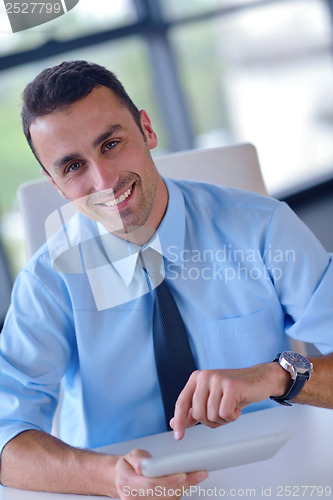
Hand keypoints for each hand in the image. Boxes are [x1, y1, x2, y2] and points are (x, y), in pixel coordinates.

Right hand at [114, 448, 207, 498]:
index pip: (151, 485)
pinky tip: (189, 482)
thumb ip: (138, 459)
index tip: (183, 474)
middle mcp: (133, 498)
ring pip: (169, 499)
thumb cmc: (128, 467)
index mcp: (127, 482)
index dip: (168, 481)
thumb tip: (142, 466)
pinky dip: (180, 492)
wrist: (122, 479)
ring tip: (198, 475)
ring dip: (185, 488)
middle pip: (164, 494)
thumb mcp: (130, 456)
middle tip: (199, 473)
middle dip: (184, 484)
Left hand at [170, 363, 289, 439]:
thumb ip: (193, 410)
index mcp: (196, 378)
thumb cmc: (234, 392)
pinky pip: (225, 413)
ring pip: (212, 415)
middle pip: (198, 414)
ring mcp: (217, 379)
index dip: (179, 421)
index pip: (181, 402)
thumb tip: (174, 423)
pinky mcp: (231, 386)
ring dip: (223, 419)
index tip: (178, 437)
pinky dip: (232, 416)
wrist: (259, 379)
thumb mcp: (211, 400)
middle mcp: (204, 376)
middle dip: (211, 421)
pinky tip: (238, 407)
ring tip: (231, 408)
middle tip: (222, 414)